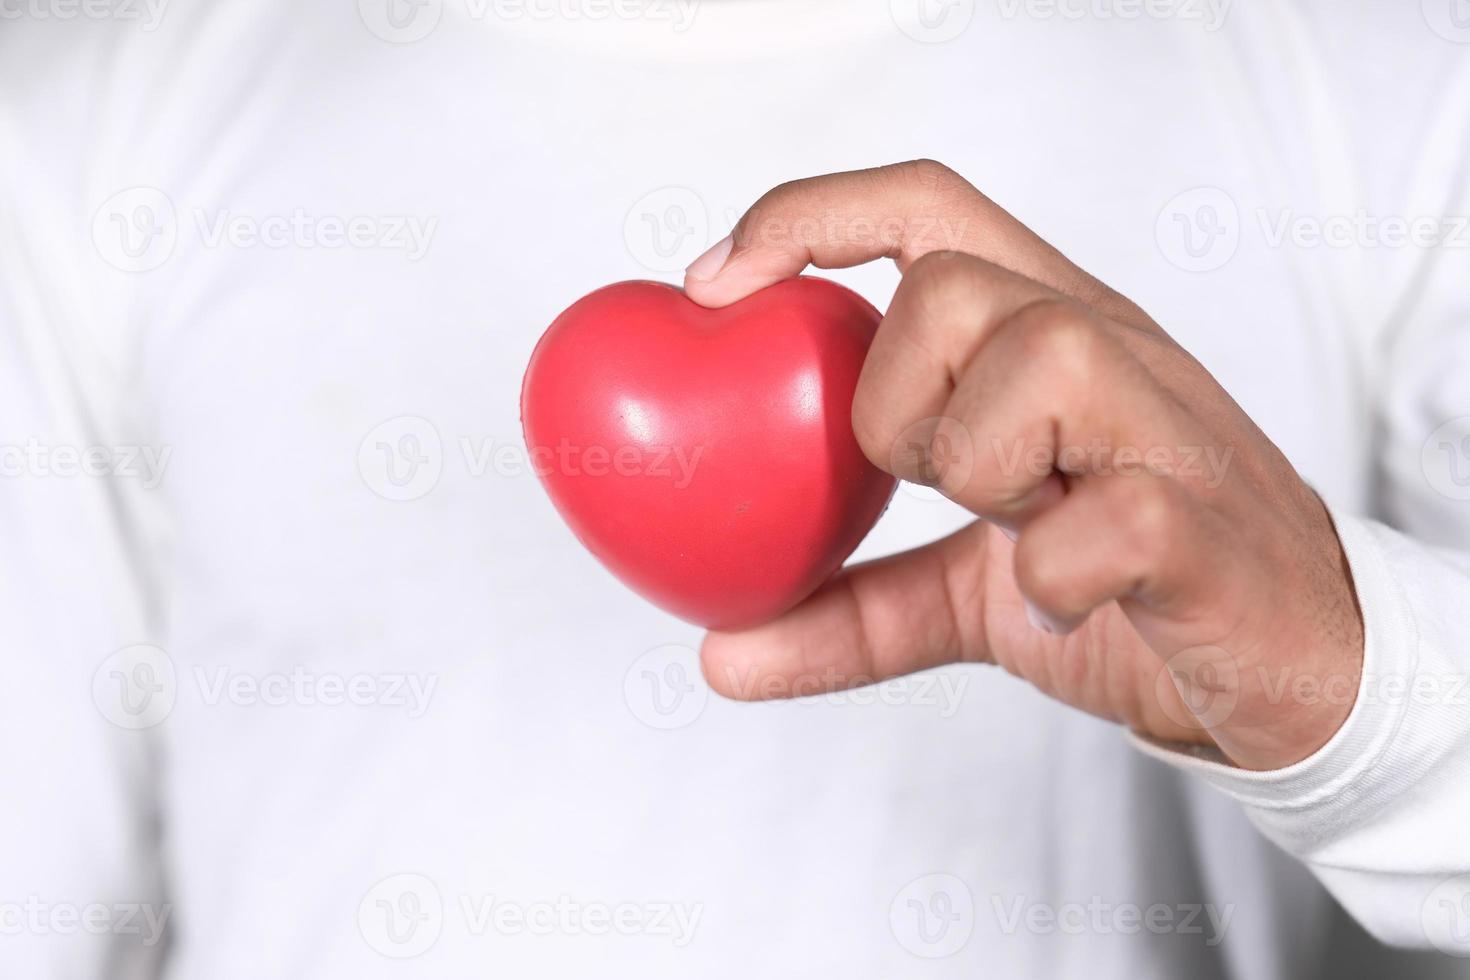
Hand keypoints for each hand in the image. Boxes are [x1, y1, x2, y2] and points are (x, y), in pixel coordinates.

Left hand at [683, 160, 1363, 770]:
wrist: (1297, 672)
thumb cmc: (1132, 589)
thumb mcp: (971, 596)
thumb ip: (854, 610)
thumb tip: (719, 653)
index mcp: (1047, 337)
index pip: (926, 209)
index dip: (807, 219)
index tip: (713, 288)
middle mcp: (1108, 352)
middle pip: (957, 283)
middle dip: (894, 400)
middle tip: (927, 484)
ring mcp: (1166, 430)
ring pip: (1043, 356)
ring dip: (977, 464)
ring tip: (1013, 527)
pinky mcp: (1207, 527)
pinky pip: (1114, 514)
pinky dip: (1050, 573)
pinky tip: (1053, 607)